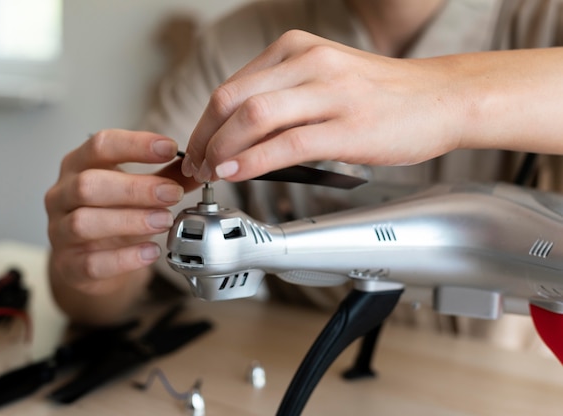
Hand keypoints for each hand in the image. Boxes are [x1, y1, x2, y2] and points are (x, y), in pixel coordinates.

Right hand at [45, 129, 194, 298]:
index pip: (100, 145)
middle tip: (172, 193)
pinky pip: (91, 262)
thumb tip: (199, 167)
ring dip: (130, 220)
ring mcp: (59, 232)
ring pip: (84, 222)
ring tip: (165, 221)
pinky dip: (125, 258)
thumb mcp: (137, 190)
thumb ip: (166, 176)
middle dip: (135, 188)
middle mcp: (62, 195)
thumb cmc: (111, 215)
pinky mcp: (68, 266)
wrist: (87, 262)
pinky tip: (151, 251)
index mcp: (78, 165)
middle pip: (88, 184)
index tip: (170, 148)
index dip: (136, 145)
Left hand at [182, 29, 464, 182]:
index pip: (232, 86)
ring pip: (254, 116)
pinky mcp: (348, 126)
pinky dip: (252, 161)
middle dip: (204, 137)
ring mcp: (330, 92)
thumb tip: (239, 132)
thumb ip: (283, 97)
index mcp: (297, 49)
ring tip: (212, 173)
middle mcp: (309, 63)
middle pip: (232, 98)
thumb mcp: (324, 79)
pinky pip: (287, 143)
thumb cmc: (384, 95)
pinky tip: (236, 173)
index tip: (197, 148)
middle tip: (195, 165)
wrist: (442, 98)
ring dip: (222, 149)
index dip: (205, 122)